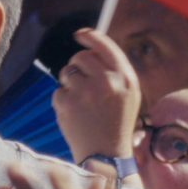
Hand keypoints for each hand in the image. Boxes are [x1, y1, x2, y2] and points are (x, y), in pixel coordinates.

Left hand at [53, 28, 142, 160]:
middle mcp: (107, 82)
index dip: (90, 36)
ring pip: (67, 73)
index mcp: (126, 78)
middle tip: (84, 84)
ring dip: (71, 84)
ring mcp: (86, 92)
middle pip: (81, 56)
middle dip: (79, 66)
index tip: (80, 34)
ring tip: (84, 104)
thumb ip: (115, 71)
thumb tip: (93, 48)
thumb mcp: (129, 95)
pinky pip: (59, 91)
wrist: (107, 154)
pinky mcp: (68, 103)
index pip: (105, 45)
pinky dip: (64, 101)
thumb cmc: (117, 122)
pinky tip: (76, 114)